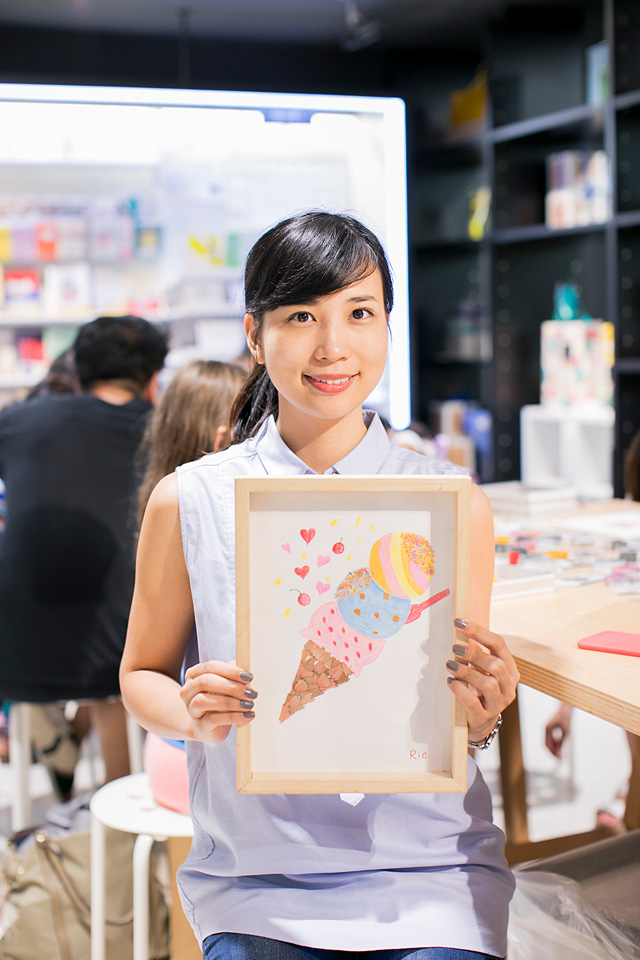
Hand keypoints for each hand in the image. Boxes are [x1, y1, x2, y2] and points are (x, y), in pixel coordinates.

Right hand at [180, 660, 256, 742]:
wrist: (206, 726)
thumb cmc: (218, 699)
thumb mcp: (225, 684)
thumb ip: (233, 675)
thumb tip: (246, 672)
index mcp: (193, 674)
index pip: (210, 667)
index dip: (229, 670)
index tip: (248, 676)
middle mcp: (188, 690)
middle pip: (205, 682)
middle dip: (231, 686)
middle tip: (250, 693)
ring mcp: (191, 709)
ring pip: (204, 701)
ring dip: (231, 702)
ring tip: (249, 705)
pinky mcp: (199, 726)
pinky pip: (213, 719)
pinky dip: (233, 717)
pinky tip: (247, 715)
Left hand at [446, 618, 519, 742]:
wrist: (479, 721)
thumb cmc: (479, 690)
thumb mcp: (481, 670)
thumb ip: (475, 652)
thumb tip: (459, 631)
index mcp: (510, 669)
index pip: (499, 645)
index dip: (479, 631)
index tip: (459, 622)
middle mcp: (508, 686)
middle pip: (497, 665)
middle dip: (474, 654)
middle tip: (455, 647)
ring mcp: (498, 703)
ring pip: (488, 684)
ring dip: (466, 671)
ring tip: (450, 665)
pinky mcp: (484, 716)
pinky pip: (473, 702)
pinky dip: (460, 690)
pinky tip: (450, 682)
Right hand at [544, 703, 571, 757]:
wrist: (567, 707)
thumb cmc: (566, 717)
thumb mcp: (565, 731)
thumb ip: (561, 742)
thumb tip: (560, 753)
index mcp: (547, 729)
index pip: (546, 744)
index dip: (552, 753)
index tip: (558, 759)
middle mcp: (547, 729)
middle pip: (547, 744)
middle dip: (553, 752)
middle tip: (559, 759)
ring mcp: (549, 728)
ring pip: (550, 742)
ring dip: (555, 749)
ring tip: (561, 755)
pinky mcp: (553, 728)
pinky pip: (553, 738)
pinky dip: (556, 744)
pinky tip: (561, 747)